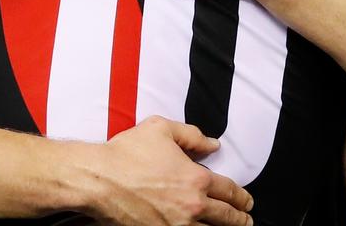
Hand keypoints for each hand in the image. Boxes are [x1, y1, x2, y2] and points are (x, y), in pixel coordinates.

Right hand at [82, 116, 252, 225]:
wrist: (98, 179)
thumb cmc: (126, 153)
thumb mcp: (161, 129)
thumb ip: (192, 135)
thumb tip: (213, 144)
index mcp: (196, 179)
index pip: (230, 192)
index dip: (242, 198)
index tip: (247, 202)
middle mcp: (192, 206)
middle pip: (227, 218)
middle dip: (240, 220)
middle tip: (246, 221)